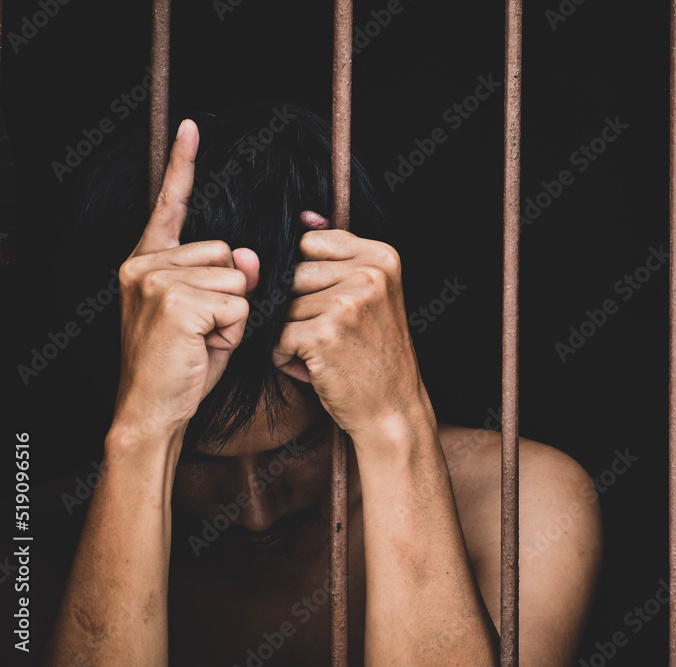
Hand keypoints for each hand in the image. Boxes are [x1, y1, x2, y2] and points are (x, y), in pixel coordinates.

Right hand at [113, 119, 259, 441]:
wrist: (153, 409)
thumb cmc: (181, 363)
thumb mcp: (208, 315)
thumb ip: (226, 278)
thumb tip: (246, 255)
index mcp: (148, 261)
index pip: (171, 205)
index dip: (184, 164)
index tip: (193, 127)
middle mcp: (146, 264)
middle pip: (228, 253)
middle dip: (232, 295)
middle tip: (204, 330)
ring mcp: (157, 280)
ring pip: (238, 280)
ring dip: (234, 316)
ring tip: (203, 340)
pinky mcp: (176, 302)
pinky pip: (238, 304)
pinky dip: (233, 331)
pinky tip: (204, 347)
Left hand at [272, 212, 428, 437]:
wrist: (392, 410)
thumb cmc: (374, 354)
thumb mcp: (369, 295)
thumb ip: (338, 255)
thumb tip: (303, 216)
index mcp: (382, 257)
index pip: (310, 244)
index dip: (308, 279)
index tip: (333, 307)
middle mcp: (368, 274)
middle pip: (293, 275)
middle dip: (298, 309)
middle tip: (332, 337)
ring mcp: (346, 303)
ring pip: (282, 306)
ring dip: (291, 334)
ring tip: (325, 353)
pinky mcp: (324, 333)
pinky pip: (277, 335)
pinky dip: (285, 357)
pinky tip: (315, 367)